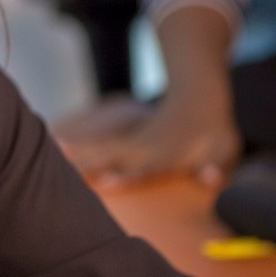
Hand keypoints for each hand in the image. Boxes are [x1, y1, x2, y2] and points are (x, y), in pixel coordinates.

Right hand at [56, 91, 242, 185]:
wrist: (196, 95)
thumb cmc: (212, 130)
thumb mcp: (224, 149)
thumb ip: (216, 166)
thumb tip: (207, 178)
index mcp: (167, 153)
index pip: (145, 168)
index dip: (126, 175)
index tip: (105, 181)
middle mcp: (145, 148)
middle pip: (112, 156)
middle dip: (89, 162)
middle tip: (63, 168)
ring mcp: (133, 142)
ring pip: (101, 148)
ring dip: (77, 152)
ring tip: (51, 153)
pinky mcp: (126, 140)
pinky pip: (100, 145)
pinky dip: (79, 148)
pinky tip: (59, 149)